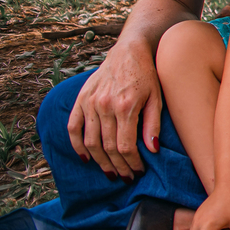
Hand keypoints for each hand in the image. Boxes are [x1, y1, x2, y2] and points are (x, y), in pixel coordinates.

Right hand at [67, 39, 162, 179]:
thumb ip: (153, 124)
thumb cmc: (147, 76)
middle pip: (107, 147)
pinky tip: (85, 158)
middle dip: (117, 166)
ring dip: (99, 161)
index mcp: (126, 106)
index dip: (131, 163)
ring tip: (110, 173)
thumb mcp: (156, 98)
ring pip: (90, 142)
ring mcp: (90, 103)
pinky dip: (77, 145)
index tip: (138, 172)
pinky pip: (73, 127)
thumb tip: (152, 150)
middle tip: (125, 177)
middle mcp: (105, 106)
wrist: (128, 52)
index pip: (125, 146)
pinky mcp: (81, 99)